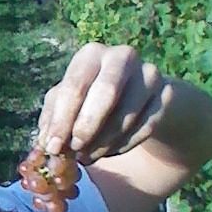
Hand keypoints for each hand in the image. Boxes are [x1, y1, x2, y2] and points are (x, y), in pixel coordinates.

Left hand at [37, 43, 167, 164]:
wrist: (140, 97)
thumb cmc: (92, 98)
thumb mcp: (69, 103)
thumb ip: (54, 120)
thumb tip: (45, 144)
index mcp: (90, 54)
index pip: (74, 87)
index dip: (62, 120)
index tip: (53, 148)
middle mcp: (121, 57)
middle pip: (106, 93)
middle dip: (87, 127)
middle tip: (76, 151)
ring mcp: (149, 74)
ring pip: (127, 115)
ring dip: (104, 143)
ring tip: (88, 156)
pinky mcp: (166, 95)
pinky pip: (145, 127)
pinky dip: (124, 145)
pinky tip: (109, 152)